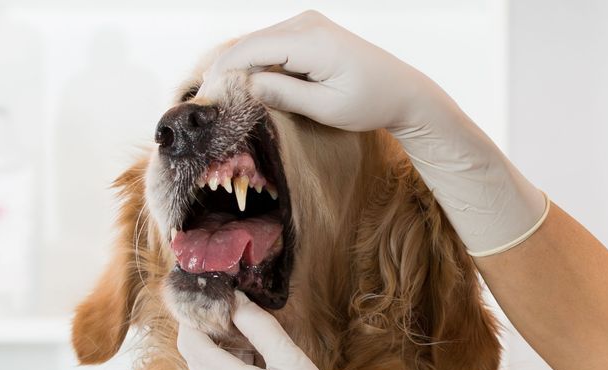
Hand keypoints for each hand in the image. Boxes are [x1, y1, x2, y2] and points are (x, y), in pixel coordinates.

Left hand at [176, 292, 434, 369]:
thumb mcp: (291, 361)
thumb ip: (259, 328)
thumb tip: (235, 302)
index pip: (188, 340)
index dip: (193, 317)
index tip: (211, 301)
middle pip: (195, 357)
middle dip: (209, 333)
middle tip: (238, 318)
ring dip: (220, 355)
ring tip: (253, 346)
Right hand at [206, 9, 442, 140]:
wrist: (400, 90)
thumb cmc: (369, 103)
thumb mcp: (327, 108)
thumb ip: (287, 95)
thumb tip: (249, 85)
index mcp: (312, 41)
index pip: (253, 49)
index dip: (225, 71)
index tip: (207, 95)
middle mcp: (306, 23)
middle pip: (251, 42)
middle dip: (227, 68)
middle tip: (207, 98)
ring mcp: (306, 23)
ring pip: (259, 42)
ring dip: (240, 65)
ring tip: (221, 94)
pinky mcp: (306, 30)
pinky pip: (272, 44)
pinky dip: (256, 61)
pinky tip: (245, 83)